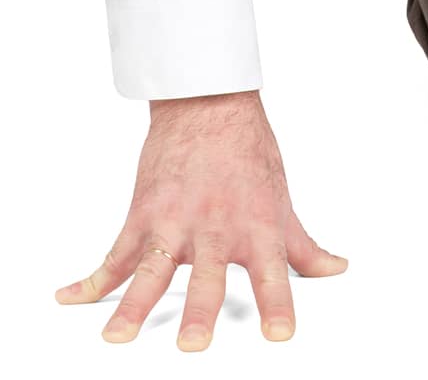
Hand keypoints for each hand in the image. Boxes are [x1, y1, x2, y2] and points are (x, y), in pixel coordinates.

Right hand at [53, 89, 347, 347]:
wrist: (210, 105)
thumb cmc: (249, 154)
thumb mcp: (281, 200)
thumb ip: (304, 246)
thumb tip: (335, 270)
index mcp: (255, 227)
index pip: (272, 274)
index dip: (277, 305)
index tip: (279, 336)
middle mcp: (216, 228)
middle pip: (207, 277)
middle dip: (199, 311)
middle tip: (193, 344)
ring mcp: (176, 222)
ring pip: (152, 269)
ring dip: (134, 304)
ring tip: (117, 337)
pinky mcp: (144, 214)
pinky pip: (115, 253)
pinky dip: (90, 280)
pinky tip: (69, 298)